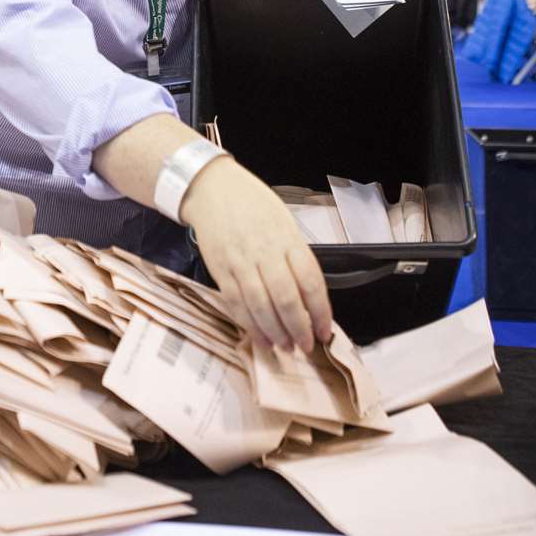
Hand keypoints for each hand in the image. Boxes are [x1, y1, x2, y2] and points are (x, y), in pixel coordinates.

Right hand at [180, 158, 333, 353]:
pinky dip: (249, 325)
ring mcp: (240, 261)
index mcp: (286, 238)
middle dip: (299, 328)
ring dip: (275, 332)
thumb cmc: (250, 203)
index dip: (320, 311)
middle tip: (306, 346)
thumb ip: (295, 254)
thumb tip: (308, 294)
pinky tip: (260, 338)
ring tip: (285, 347)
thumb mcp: (283, 221)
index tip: (325, 331)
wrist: (210, 188)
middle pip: (287, 298)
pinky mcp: (220, 269)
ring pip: (261, 306)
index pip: (310, 280)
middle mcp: (264, 251)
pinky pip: (236, 303)